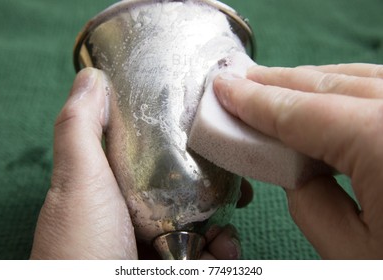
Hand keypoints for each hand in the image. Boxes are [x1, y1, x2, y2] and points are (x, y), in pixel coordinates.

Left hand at [30, 68, 251, 259]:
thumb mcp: (77, 180)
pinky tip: (222, 250)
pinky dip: (225, 251)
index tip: (211, 133)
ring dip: (225, 224)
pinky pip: (214, 253)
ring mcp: (163, 246)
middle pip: (191, 190)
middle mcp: (143, 216)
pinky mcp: (180, 265)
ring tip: (224, 229)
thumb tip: (91, 76)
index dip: (187, 144)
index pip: (161, 156)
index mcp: (122, 189)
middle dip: (217, 185)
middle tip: (236, 179)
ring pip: (209, 223)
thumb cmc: (80, 243)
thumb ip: (81, 128)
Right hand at [213, 63, 382, 258]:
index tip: (223, 86)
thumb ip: (312, 206)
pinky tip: (330, 97)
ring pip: (362, 79)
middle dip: (279, 82)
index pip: (300, 111)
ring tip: (278, 85)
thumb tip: (294, 173)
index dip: (253, 100)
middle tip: (243, 79)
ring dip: (314, 82)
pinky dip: (350, 90)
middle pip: (331, 85)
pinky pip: (382, 91)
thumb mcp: (353, 253)